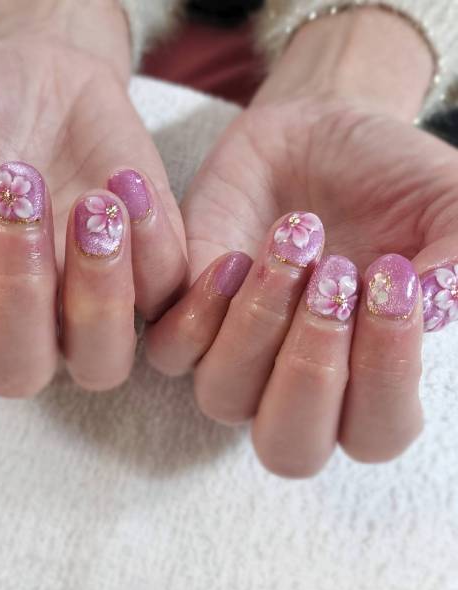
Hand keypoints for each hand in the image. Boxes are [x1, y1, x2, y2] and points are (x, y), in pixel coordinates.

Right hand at [0, 0, 186, 394]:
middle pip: (19, 369)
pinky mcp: (149, 273)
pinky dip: (152, 247)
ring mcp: (91, 307)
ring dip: (98, 294)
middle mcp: (27, 323)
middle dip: (17, 289)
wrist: (41, 83)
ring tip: (90, 204)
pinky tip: (125, 183)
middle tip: (16, 192)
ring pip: (103, 359)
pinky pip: (165, 293)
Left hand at [146, 7, 455, 475]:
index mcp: (367, 378)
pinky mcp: (186, 313)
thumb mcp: (446, 205)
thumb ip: (457, 254)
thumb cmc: (387, 180)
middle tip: (334, 278)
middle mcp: (294, 381)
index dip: (384, 373)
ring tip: (294, 241)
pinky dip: (199, 312)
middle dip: (311, 370)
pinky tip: (234, 256)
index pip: (374, 432)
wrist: (317, 133)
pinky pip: (171, 349)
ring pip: (223, 395)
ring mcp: (235, 351)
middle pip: (288, 446)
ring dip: (257, 326)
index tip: (392, 278)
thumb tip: (439, 302)